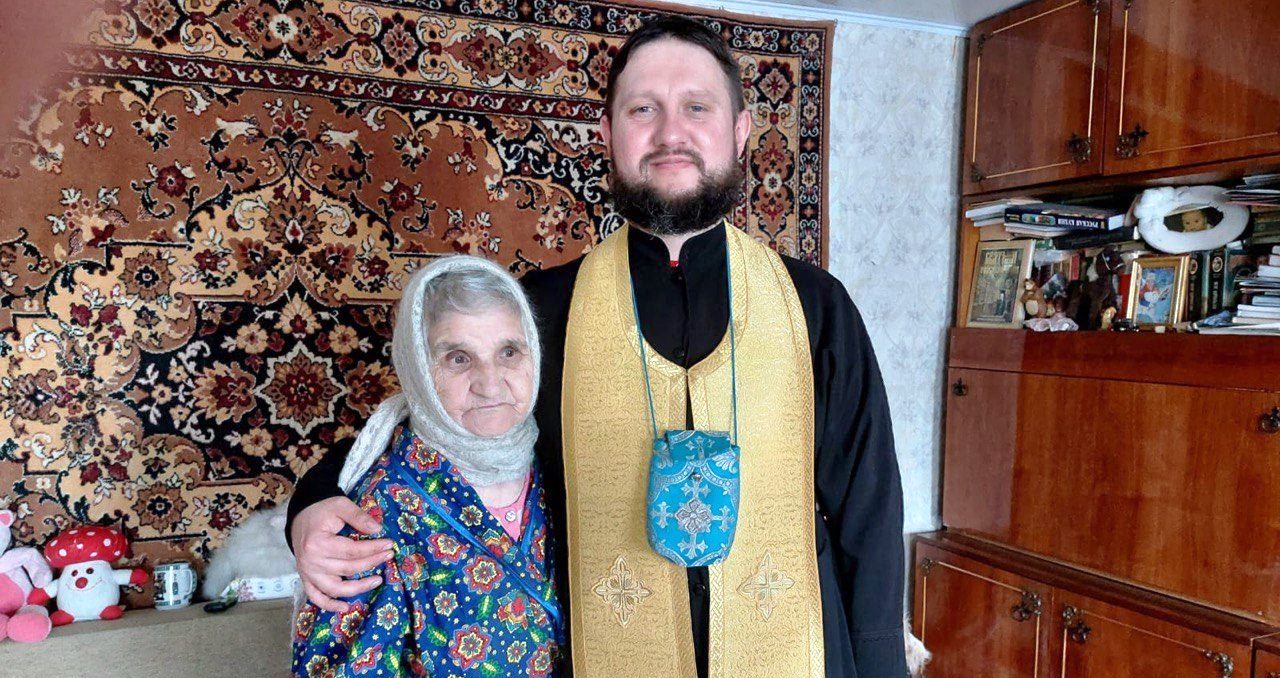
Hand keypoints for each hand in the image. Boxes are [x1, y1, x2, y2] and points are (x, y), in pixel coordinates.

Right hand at [292, 496, 393, 612]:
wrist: (300, 516)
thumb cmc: (322, 510)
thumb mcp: (340, 505)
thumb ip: (358, 517)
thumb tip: (378, 530)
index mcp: (318, 543)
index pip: (352, 551)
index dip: (373, 549)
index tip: (389, 545)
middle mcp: (311, 562)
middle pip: (348, 569)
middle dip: (372, 563)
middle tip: (388, 556)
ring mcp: (307, 573)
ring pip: (335, 588)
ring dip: (358, 588)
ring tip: (377, 580)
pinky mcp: (306, 578)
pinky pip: (316, 597)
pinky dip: (330, 605)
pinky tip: (346, 607)